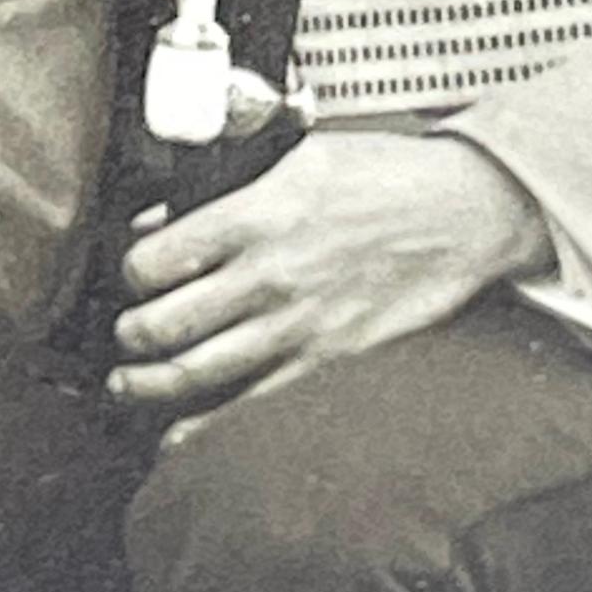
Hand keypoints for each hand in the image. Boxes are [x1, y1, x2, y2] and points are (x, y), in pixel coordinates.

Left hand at [109, 132, 550, 424]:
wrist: (463, 213)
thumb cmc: (389, 175)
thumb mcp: (301, 154)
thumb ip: (228, 183)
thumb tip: (166, 215)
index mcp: (258, 214)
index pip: (157, 260)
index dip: (132, 272)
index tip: (134, 275)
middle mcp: (268, 275)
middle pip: (162, 326)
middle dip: (130, 336)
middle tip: (127, 334)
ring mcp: (296, 325)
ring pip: (192, 374)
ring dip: (147, 385)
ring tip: (130, 382)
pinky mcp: (326, 361)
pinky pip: (249, 409)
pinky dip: (202, 432)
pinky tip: (176, 436)